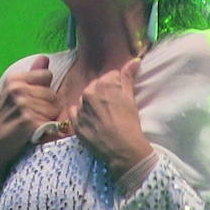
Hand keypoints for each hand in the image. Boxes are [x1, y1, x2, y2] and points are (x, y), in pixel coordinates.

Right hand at [0, 56, 59, 188]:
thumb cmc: (6, 123)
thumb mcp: (14, 94)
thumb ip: (32, 76)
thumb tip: (44, 58)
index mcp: (13, 79)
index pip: (46, 75)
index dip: (43, 91)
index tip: (31, 103)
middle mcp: (16, 89)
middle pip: (53, 94)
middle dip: (48, 108)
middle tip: (30, 119)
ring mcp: (22, 105)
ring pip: (55, 109)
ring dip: (48, 120)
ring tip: (31, 127)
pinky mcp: (28, 121)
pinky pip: (52, 123)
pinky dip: (47, 132)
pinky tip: (34, 135)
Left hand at [69, 57, 152, 176]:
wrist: (123, 149)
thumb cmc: (130, 123)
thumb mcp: (130, 98)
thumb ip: (128, 77)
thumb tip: (134, 60)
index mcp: (104, 84)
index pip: (110, 77)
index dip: (117, 87)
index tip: (121, 98)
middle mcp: (89, 92)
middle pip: (96, 87)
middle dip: (103, 95)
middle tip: (113, 109)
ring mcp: (81, 107)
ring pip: (86, 99)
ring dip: (92, 105)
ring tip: (104, 118)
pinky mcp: (75, 122)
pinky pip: (75, 112)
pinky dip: (82, 115)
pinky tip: (92, 122)